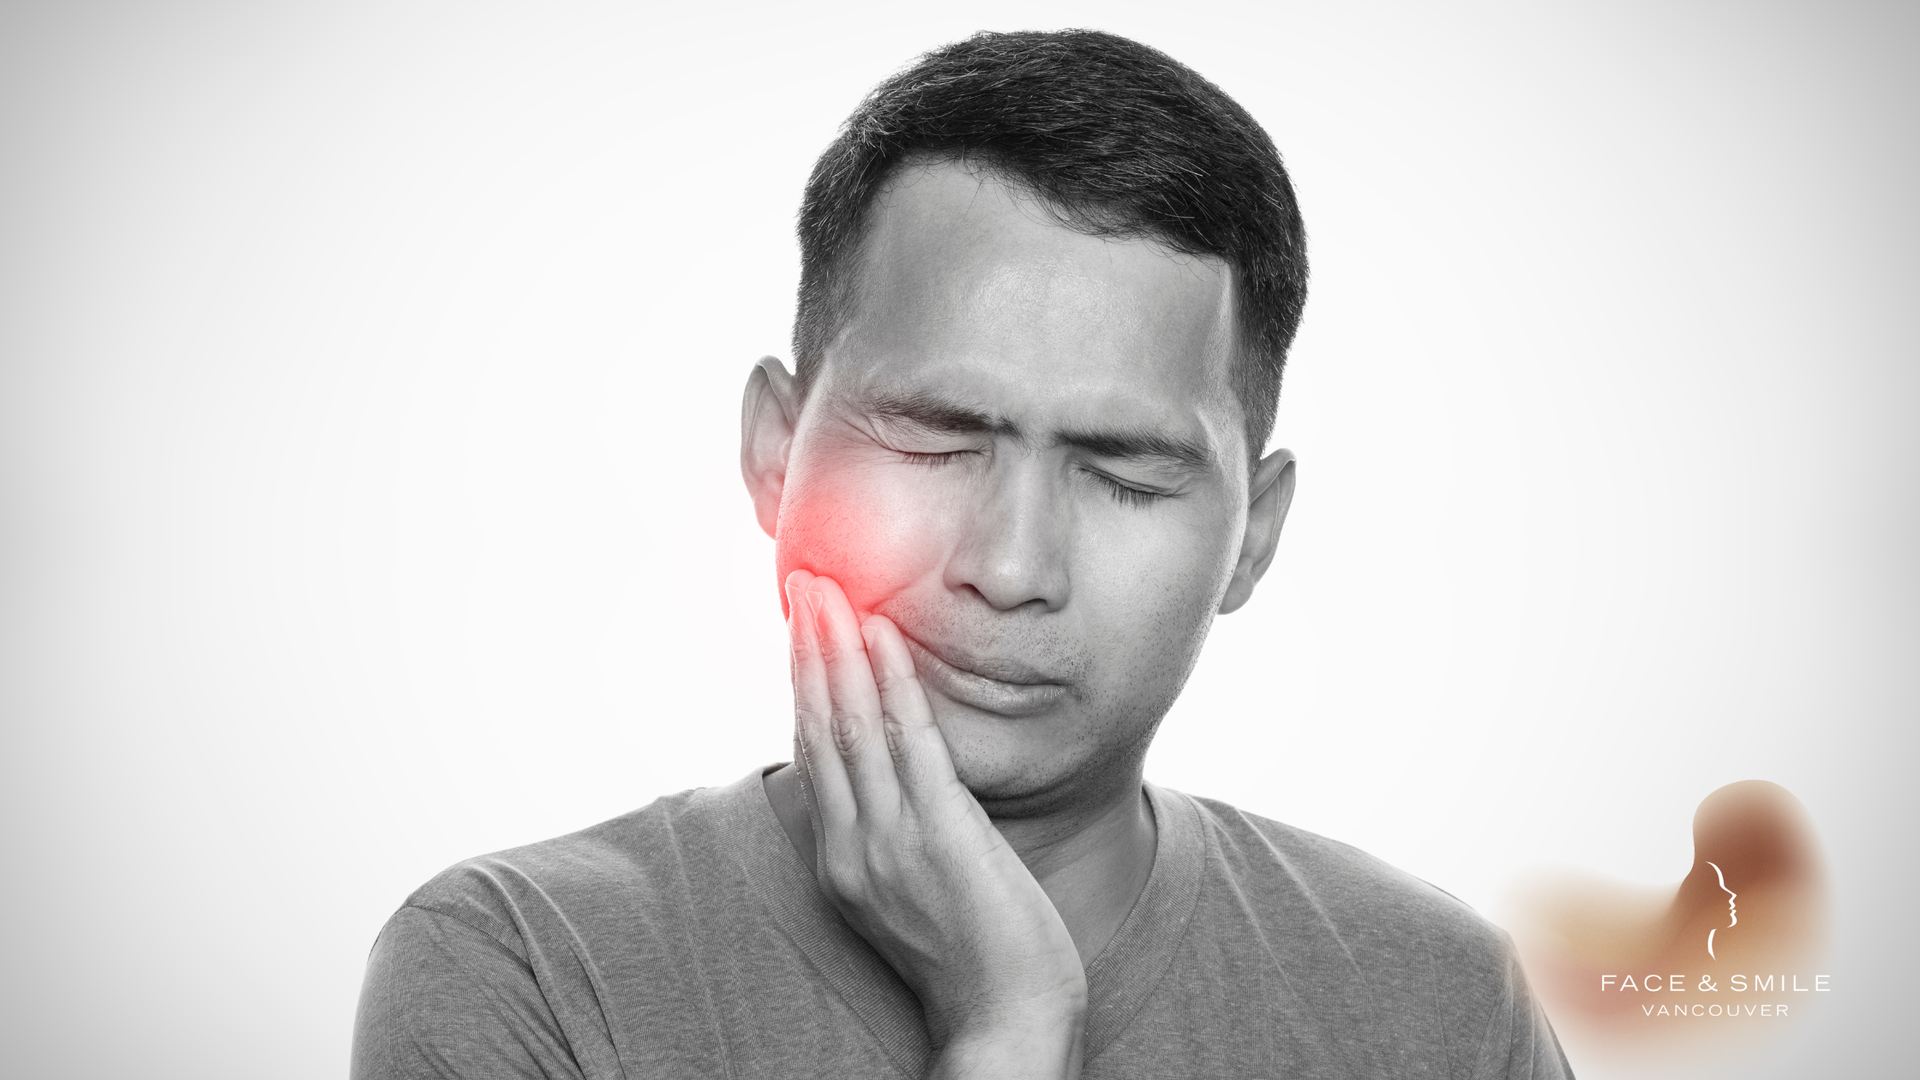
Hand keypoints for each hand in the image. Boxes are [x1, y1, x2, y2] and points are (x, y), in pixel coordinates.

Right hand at [784, 569, 1086, 1078]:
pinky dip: (891, 682)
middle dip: (808, 649)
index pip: (812, 751)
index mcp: (841, 859)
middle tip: (801, 581)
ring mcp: (890, 838)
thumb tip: (905, 776)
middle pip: (817, 725)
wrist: (1006, 1021)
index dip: (803, 682)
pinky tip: (883, 635)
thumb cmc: (977, 958)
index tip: (802, 626)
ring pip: (850, 723)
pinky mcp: (938, 833)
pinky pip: (908, 740)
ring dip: (836, 649)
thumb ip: (900, 830)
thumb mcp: (917, 888)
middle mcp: (851, 844)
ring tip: (828, 589)